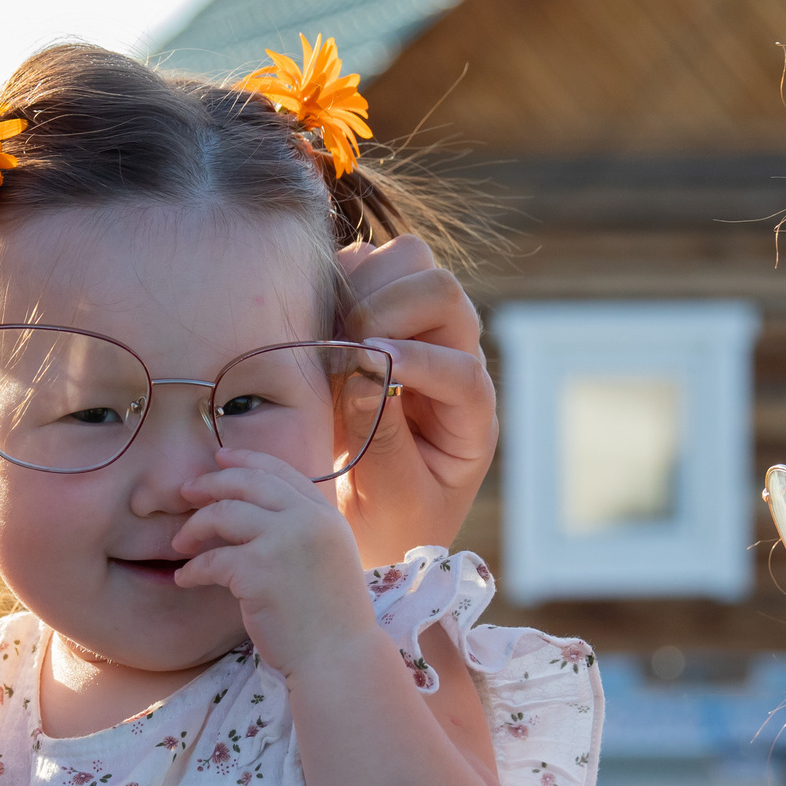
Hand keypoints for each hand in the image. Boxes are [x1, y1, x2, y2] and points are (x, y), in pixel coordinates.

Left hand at [174, 448, 380, 680]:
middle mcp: (307, 520)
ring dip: (194, 526)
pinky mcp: (258, 571)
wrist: (339, 657)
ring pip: (223, 514)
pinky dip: (192, 570)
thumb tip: (257, 513)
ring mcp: (283, 542)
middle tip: (185, 492)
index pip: (280, 471)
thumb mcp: (328, 558)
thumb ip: (303, 530)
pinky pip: (212, 560)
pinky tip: (185, 578)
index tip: (219, 460)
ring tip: (179, 543)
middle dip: (211, 483)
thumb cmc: (331, 619)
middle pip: (248, 483)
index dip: (245, 460)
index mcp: (325, 515)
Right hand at [335, 236, 498, 566]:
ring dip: (363, 289)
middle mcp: (451, 360)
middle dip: (389, 310)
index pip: (464, 371)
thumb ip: (382, 440)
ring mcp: (415, 331)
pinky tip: (315, 325)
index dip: (418, 362)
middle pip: (442, 291)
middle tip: (345, 351)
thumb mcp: (392, 501)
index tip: (366, 369)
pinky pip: (361, 265)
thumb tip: (363, 371)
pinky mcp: (373, 316)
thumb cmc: (387, 524)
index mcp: (470, 417)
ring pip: (407, 261)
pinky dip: (336, 281)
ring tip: (330, 337)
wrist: (360, 520)